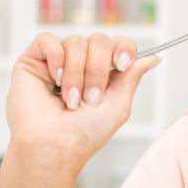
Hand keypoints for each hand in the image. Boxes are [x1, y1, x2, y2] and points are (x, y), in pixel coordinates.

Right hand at [5, 32, 160, 165]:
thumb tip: (154, 57)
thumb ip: (133, 77)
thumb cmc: (83, 134)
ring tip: (71, 100)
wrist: (53, 147)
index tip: (122, 65)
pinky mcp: (33, 60)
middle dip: (98, 69)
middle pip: (99, 40)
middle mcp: (80, 64)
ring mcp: (56, 62)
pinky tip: (54, 80)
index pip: (117, 44)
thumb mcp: (118, 105)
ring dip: (77, 73)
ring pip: (76, 42)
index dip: (123, 48)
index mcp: (101, 74)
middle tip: (91, 98)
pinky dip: (56, 59)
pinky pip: (48, 40)